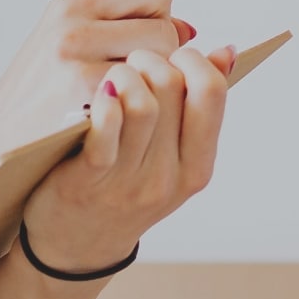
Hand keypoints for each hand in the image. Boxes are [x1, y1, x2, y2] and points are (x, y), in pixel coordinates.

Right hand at [0, 0, 191, 147]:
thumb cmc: (40, 100)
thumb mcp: (69, 46)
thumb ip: (125, 29)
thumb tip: (191, 30)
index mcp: (72, 3)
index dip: (160, 21)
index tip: (141, 49)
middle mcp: (73, 26)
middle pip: (166, 32)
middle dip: (160, 62)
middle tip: (131, 87)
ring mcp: (77, 64)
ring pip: (162, 68)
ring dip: (153, 91)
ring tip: (123, 106)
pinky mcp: (83, 102)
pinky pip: (144, 101)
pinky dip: (137, 117)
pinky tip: (116, 126)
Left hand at [20, 34, 234, 273]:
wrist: (74, 247)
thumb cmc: (123, 190)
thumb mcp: (171, 160)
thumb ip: (196, 110)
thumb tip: (225, 52)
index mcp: (196, 168)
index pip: (211, 92)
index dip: (193, 60)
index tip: (174, 55)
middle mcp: (168, 177)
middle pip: (173, 87)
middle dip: (152, 58)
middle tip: (135, 62)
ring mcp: (129, 182)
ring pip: (142, 102)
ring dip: (125, 73)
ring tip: (115, 76)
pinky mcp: (88, 181)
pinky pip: (105, 131)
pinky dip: (105, 103)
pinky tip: (101, 93)